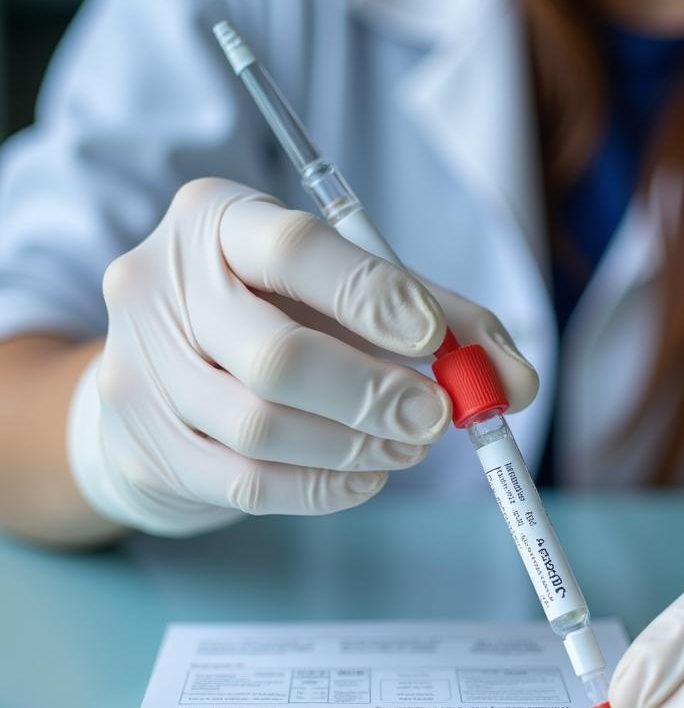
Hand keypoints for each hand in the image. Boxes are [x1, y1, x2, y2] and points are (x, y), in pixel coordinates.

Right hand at [68, 178, 537, 535]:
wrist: (160, 375)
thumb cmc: (274, 315)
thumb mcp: (345, 293)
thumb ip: (438, 323)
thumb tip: (517, 383)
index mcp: (215, 221)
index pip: (296, 250)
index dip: (374, 299)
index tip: (435, 341)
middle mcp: (163, 286)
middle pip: (277, 357)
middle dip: (374, 395)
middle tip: (438, 418)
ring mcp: (143, 370)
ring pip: (263, 428)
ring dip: (357, 445)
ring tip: (410, 445)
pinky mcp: (147, 446)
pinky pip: (248, 483)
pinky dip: (323, 487)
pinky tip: (366, 475)